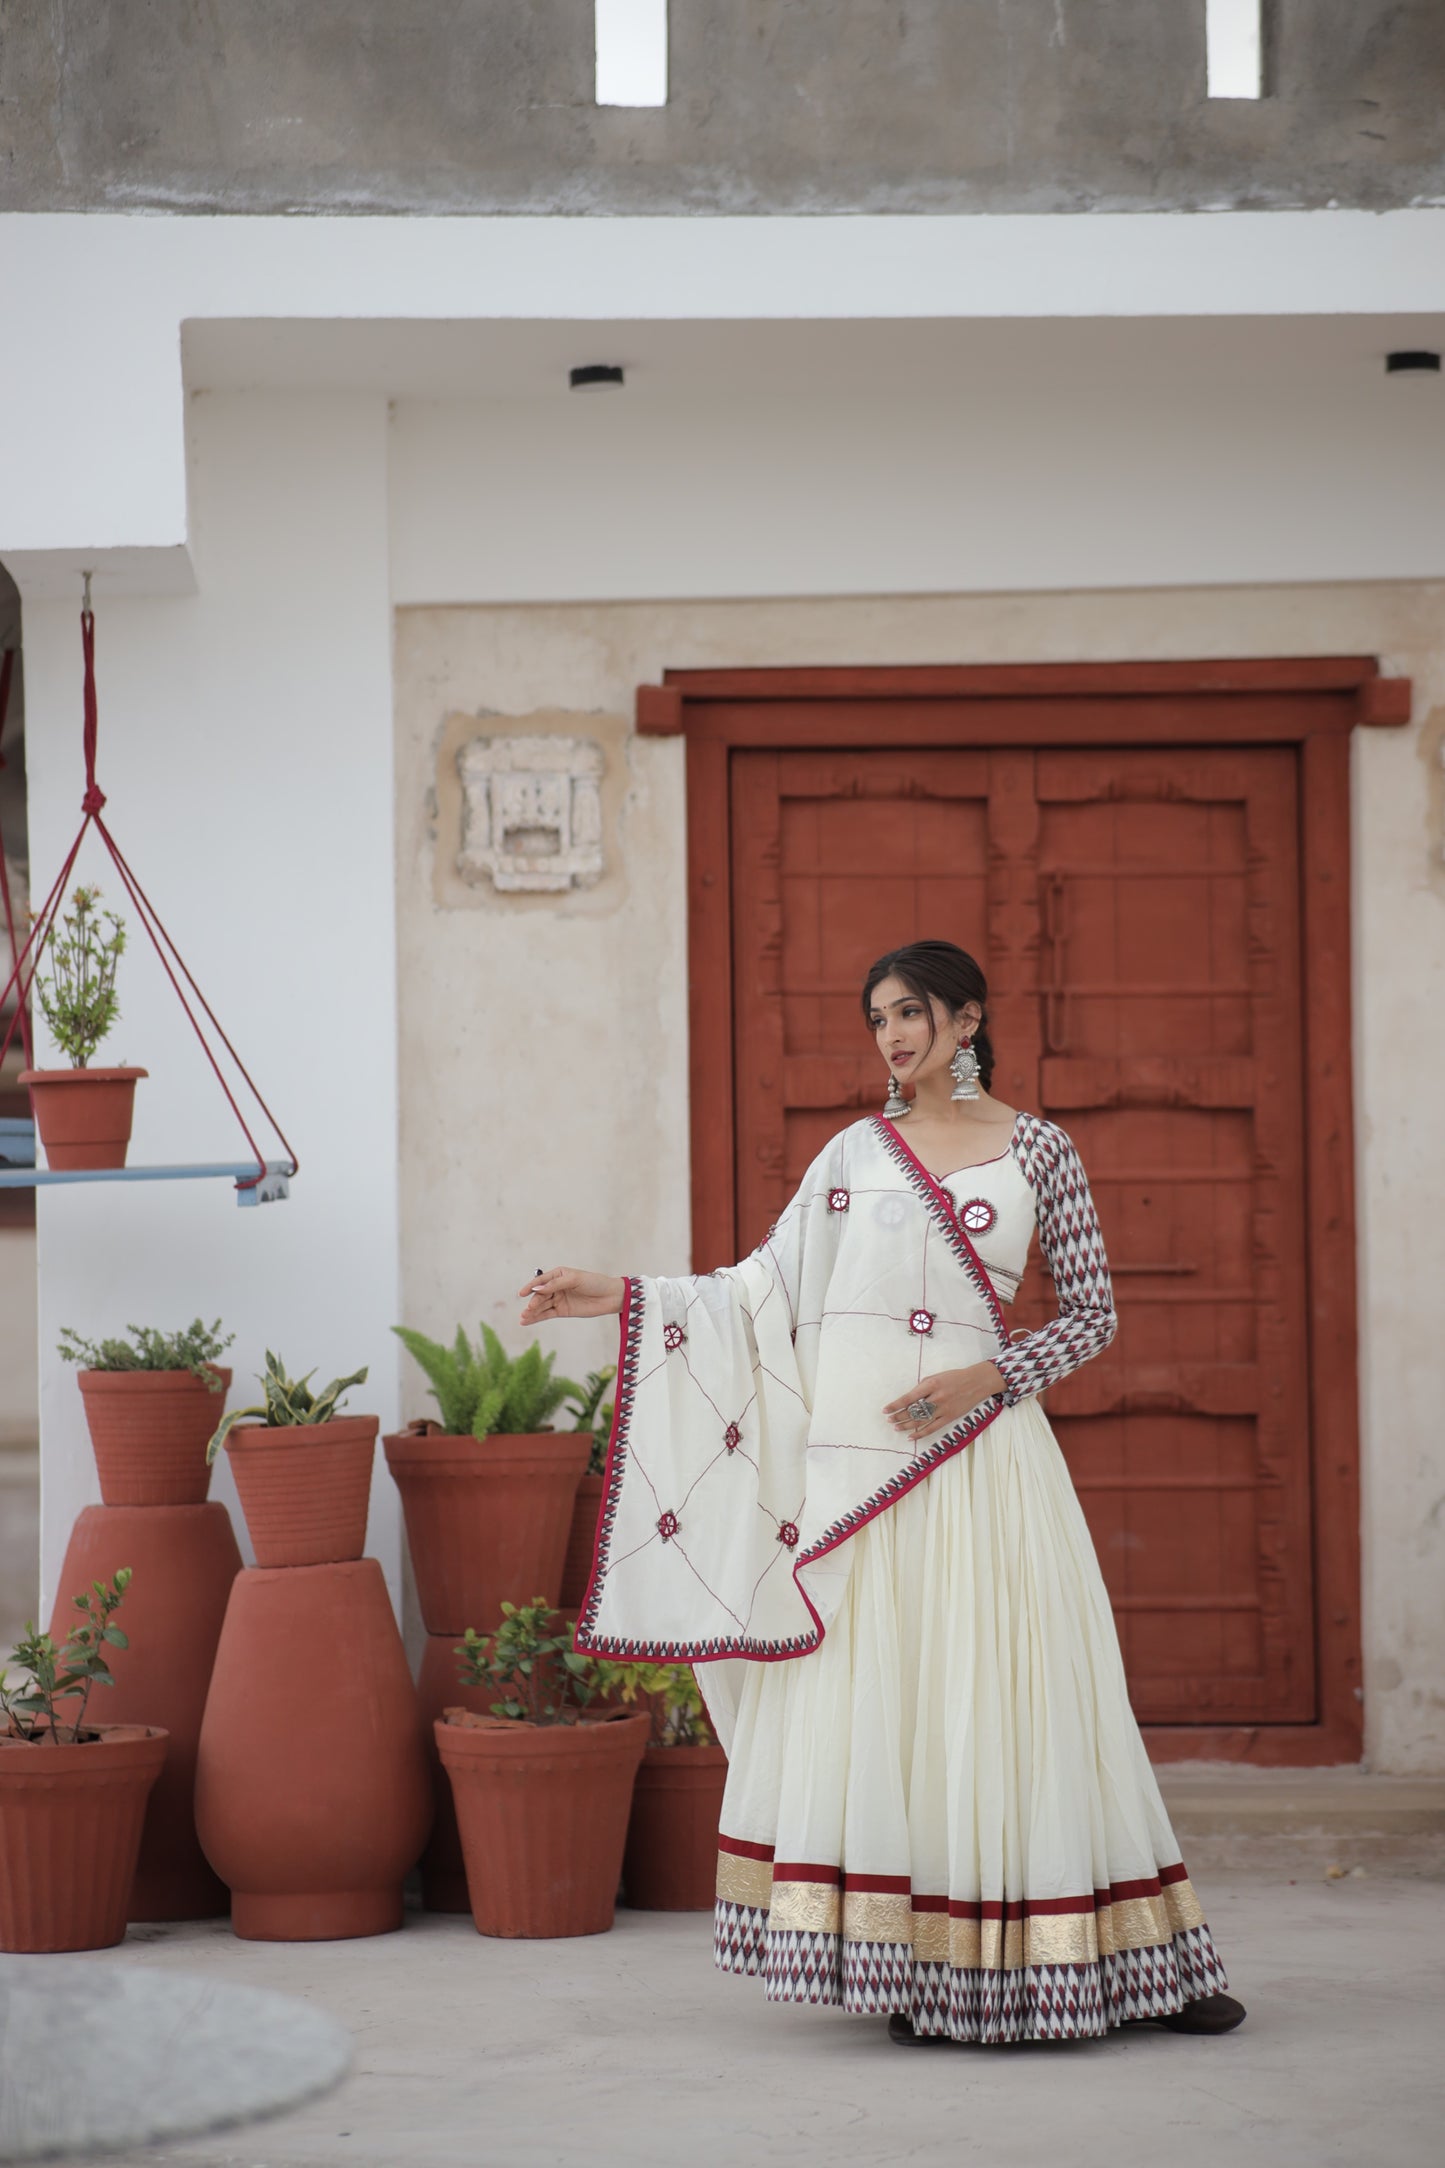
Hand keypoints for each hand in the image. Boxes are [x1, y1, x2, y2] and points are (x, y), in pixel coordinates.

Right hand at [518, 1267, 626, 1324]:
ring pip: (542, 1306)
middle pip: (540, 1295)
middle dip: (533, 1302)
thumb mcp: (575, 1280)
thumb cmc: (595, 1283)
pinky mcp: (563, 1311)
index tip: (521, 1293)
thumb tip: (538, 1289)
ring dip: (532, 1311)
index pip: (541, 1281)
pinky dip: (537, 1317)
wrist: (611, 1296)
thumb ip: (556, 1285)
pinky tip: (527, 1321)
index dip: (531, 1287)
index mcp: (559, 1275)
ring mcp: (559, 1299)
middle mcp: (557, 1287)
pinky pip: (547, 1314)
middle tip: (529, 1309)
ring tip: (523, 1318)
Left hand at [883, 1362, 1004, 1442]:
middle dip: (899, 1416)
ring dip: (906, 1425)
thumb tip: (908, 1399)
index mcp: (931, 1385)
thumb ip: (922, 1387)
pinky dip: (921, 1433)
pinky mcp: (949, 1418)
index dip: (895, 1405)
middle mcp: (936, 1398)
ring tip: (896, 1427)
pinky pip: (932, 1428)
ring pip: (921, 1421)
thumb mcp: (936, 1377)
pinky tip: (911, 1436)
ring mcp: (943, 1409)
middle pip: (913, 1411)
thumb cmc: (954, 1378)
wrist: (976, 1383)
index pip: (908, 1398)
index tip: (886, 1410)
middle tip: (889, 1419)